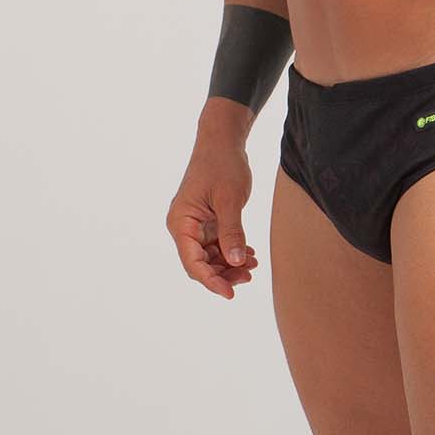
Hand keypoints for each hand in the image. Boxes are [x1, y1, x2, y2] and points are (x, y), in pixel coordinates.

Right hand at [166, 135, 258, 299]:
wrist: (223, 141)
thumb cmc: (222, 165)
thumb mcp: (230, 199)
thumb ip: (232, 232)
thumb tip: (236, 263)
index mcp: (181, 222)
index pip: (193, 262)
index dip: (211, 281)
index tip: (231, 293)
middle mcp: (184, 226)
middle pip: (200, 263)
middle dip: (224, 273)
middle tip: (249, 276)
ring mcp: (195, 224)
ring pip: (210, 256)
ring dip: (230, 264)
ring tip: (253, 265)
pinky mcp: (207, 221)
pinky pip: (217, 245)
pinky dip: (231, 251)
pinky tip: (249, 255)